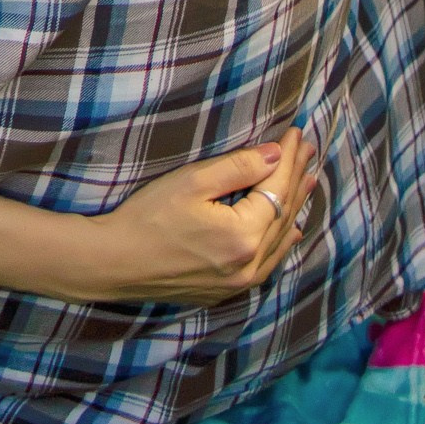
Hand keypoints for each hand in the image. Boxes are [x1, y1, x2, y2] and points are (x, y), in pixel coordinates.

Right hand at [74, 126, 318, 305]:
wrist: (115, 263)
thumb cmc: (148, 216)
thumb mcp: (192, 182)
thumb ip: (238, 168)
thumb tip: (276, 154)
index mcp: (243, 235)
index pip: (276, 188)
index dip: (288, 158)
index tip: (297, 133)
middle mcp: (249, 264)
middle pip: (283, 214)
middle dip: (295, 178)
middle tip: (308, 150)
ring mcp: (239, 282)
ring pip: (279, 241)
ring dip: (294, 207)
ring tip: (308, 181)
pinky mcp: (227, 290)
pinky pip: (267, 263)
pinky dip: (281, 240)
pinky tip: (290, 230)